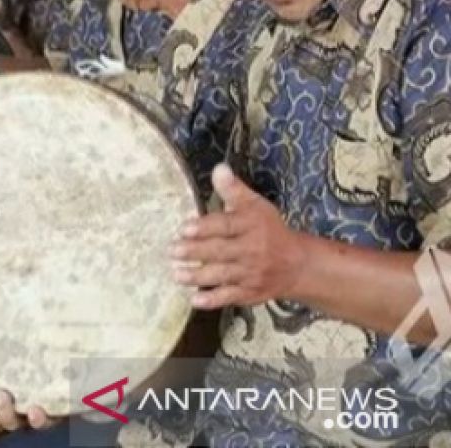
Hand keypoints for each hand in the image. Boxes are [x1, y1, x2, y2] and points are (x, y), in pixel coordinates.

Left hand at [172, 163, 306, 308]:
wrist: (297, 264)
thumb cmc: (269, 229)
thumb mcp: (255, 205)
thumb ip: (233, 189)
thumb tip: (218, 168)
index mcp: (251, 226)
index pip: (226, 226)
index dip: (205, 227)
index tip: (185, 228)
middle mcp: (252, 251)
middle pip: (221, 251)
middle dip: (195, 252)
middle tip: (172, 251)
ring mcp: (251, 274)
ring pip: (222, 275)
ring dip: (198, 276)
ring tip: (176, 274)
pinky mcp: (250, 293)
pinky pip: (231, 297)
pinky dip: (213, 300)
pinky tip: (195, 299)